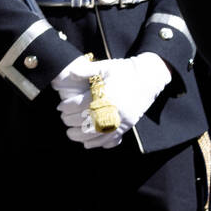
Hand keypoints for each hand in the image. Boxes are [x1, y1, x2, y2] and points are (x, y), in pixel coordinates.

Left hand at [55, 53, 170, 148]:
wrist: (148, 78)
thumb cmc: (125, 71)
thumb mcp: (106, 67)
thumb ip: (86, 70)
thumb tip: (70, 73)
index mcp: (104, 94)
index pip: (78, 106)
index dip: (66, 107)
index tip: (61, 107)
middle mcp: (111, 109)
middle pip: (83, 121)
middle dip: (69, 121)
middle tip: (64, 118)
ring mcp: (119, 120)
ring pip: (94, 135)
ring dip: (78, 136)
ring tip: (70, 132)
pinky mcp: (126, 126)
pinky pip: (108, 141)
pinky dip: (95, 143)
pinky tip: (86, 142)